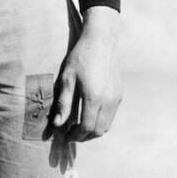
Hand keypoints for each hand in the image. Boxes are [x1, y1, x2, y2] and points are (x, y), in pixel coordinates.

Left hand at [51, 6, 121, 141]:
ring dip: (94, 130)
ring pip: (107, 125)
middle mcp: (108, 100)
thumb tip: (57, 124)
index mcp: (93, 97)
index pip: (86, 127)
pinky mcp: (119, 93)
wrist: (101, 41)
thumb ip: (63, 104)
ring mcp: (116, 97)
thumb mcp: (67, 79)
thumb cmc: (80, 57)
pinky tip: (89, 114)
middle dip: (84, 136)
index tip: (66, 136)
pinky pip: (111, 115)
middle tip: (71, 134)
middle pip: (99, 130)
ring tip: (79, 126)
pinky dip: (101, 120)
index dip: (75, 136)